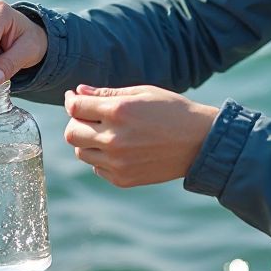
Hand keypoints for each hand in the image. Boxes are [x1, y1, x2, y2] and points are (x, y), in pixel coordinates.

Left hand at [64, 84, 218, 186]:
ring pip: (81, 152)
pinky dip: (101, 157)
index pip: (75, 107)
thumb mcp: (143, 93)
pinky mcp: (122, 179)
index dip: (71, 99)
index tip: (74, 97)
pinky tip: (119, 148)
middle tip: (88, 116)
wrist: (200, 142)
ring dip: (87, 140)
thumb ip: (108, 93)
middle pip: (72, 133)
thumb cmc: (173, 111)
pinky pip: (97, 167)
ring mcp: (117, 162)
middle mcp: (113, 138)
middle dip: (76, 121)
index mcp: (118, 111)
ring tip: (105, 132)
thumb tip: (79, 92)